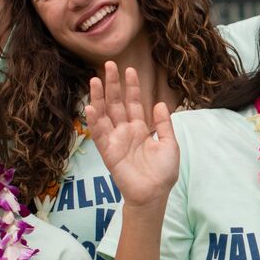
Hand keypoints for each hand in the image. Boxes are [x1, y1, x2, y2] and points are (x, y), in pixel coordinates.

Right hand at [85, 61, 178, 208]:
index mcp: (140, 129)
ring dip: (99, 98)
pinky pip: (98, 134)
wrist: (155, 194)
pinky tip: (90, 107)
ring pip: (104, 115)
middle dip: (113, 85)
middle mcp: (126, 131)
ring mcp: (115, 140)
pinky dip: (94, 121)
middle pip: (117, 104)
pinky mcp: (108, 152)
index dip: (132, 87)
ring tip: (95, 80)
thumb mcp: (169, 144)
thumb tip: (160, 104)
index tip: (130, 70)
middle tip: (109, 65)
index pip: (134, 103)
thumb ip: (164, 124)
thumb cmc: (163, 173)